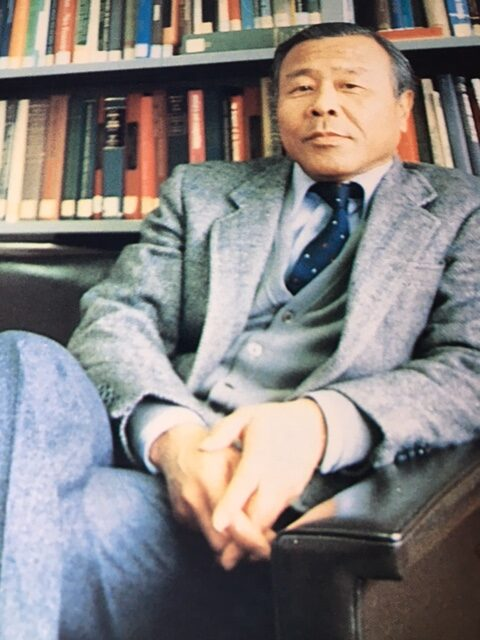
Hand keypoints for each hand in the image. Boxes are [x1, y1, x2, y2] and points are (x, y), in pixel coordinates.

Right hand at [149, 423, 268, 561]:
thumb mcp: (238, 459)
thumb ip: (249, 489)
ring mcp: (184, 508)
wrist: (178, 446)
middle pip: (221, 542)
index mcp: (211, 479)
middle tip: (262, 549)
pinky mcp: (179, 515)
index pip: (233, 524)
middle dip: (243, 549)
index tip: (267, 548)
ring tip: (248, 538)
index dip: (252, 541)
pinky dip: (218, 533)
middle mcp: (194, 496)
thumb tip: (269, 521)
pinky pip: (203, 533)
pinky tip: (228, 522)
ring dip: (231, 546)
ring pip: (212, 543)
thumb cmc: (216, 452)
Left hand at [199, 399, 326, 568]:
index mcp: (261, 456)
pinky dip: (262, 532)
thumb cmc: (274, 420)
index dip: (231, 505)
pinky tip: (248, 543)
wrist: (313, 426)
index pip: (244, 484)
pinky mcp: (292, 495)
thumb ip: (224, 431)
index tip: (217, 524)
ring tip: (231, 558)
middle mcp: (275, 476)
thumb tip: (203, 447)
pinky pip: (275, 516)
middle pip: (258, 513)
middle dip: (241, 539)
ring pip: (269, 520)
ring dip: (251, 541)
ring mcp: (286, 488)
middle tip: (222, 559)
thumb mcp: (247, 416)